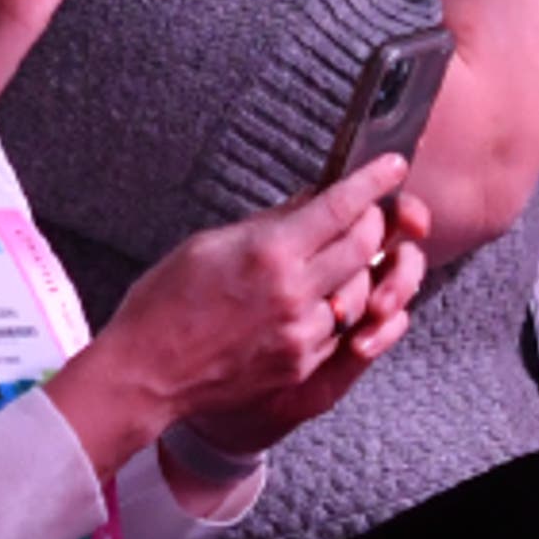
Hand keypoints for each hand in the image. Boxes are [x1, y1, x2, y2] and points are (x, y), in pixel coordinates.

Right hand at [80, 158, 427, 456]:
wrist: (146, 373)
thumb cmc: (165, 304)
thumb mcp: (209, 243)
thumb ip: (269, 222)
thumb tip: (311, 200)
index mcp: (269, 252)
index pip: (341, 206)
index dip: (373, 181)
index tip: (392, 165)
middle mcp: (294, 293)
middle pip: (365, 245)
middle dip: (373, 222)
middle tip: (367, 211)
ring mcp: (301, 333)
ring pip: (359, 290)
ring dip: (356, 270)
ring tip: (332, 261)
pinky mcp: (300, 365)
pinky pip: (339, 330)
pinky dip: (335, 310)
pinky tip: (313, 301)